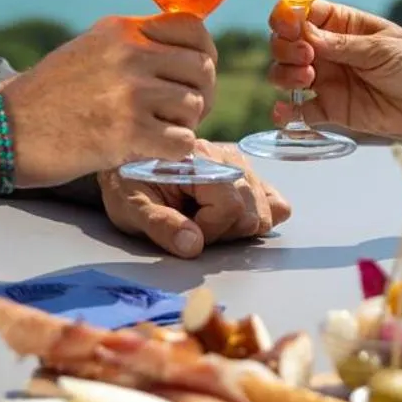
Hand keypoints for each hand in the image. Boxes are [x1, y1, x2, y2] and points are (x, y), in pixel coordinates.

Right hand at [1, 14, 216, 185]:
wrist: (4, 129)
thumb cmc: (46, 97)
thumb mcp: (89, 50)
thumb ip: (132, 47)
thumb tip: (181, 57)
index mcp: (122, 30)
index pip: (193, 28)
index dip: (203, 55)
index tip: (192, 76)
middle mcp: (131, 54)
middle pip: (202, 69)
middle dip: (199, 95)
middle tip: (178, 115)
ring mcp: (131, 92)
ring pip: (195, 106)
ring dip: (182, 125)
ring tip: (156, 132)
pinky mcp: (128, 132)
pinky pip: (182, 141)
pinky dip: (173, 152)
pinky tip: (150, 151)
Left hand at [99, 142, 292, 256]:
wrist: (127, 163)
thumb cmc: (127, 184)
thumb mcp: (130, 206)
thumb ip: (159, 225)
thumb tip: (193, 245)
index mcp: (199, 159)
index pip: (230, 208)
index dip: (209, 231)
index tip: (183, 232)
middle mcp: (226, 156)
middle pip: (251, 211)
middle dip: (223, 232)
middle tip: (192, 227)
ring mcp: (239, 164)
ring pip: (265, 209)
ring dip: (238, 227)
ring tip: (205, 221)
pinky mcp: (245, 174)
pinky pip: (274, 201)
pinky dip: (259, 217)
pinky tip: (230, 220)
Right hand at [267, 0, 401, 141]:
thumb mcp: (381, 48)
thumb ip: (341, 44)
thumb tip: (302, 33)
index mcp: (342, 24)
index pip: (303, 13)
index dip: (289, 17)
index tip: (289, 26)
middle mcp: (328, 50)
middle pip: (287, 43)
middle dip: (286, 47)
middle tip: (306, 56)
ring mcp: (327, 79)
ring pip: (286, 74)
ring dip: (285, 75)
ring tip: (307, 78)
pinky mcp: (331, 108)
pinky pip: (301, 111)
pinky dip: (287, 112)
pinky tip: (285, 113)